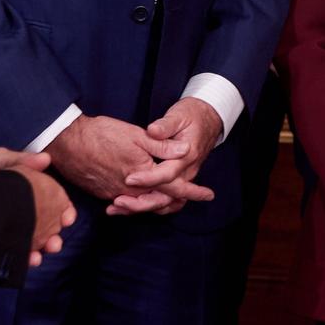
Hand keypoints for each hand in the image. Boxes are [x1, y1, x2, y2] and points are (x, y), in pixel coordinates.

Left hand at [0, 149, 77, 266]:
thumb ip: (21, 160)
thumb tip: (45, 159)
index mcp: (28, 195)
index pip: (54, 205)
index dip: (64, 212)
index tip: (67, 218)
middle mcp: (24, 214)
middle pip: (49, 227)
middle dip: (56, 235)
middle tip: (55, 240)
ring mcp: (12, 231)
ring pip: (37, 243)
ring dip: (46, 247)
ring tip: (47, 249)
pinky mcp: (1, 246)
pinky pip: (19, 257)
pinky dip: (28, 260)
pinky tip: (31, 259)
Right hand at [46, 114, 183, 212]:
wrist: (67, 142)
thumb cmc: (101, 134)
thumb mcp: (136, 135)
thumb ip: (162, 145)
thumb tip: (186, 151)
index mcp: (143, 175)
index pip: (174, 189)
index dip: (193, 191)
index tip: (208, 195)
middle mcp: (130, 190)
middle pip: (160, 202)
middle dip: (178, 201)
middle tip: (194, 197)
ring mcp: (114, 194)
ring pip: (143, 204)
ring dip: (159, 203)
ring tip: (172, 200)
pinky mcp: (102, 193)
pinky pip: (126, 203)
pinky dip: (137, 202)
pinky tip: (142, 198)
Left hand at [108, 97, 221, 217]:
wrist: (208, 120)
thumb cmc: (191, 116)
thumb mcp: (179, 116)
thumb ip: (165, 126)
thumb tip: (153, 131)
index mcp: (187, 156)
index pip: (167, 174)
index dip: (147, 178)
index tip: (128, 179)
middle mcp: (187, 172)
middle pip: (166, 196)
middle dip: (141, 202)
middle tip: (118, 201)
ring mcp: (183, 179)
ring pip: (165, 202)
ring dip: (141, 207)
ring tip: (117, 208)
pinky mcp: (178, 181)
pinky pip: (164, 200)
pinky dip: (146, 206)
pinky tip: (126, 207)